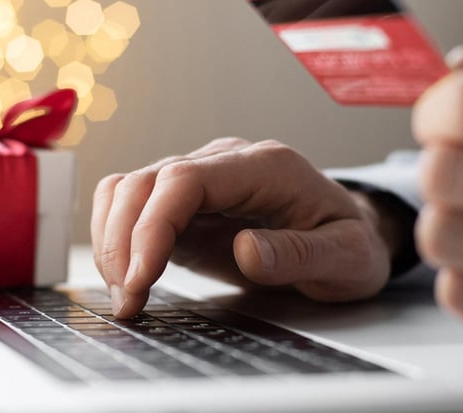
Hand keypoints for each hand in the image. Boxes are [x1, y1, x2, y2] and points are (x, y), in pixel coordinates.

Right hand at [92, 138, 394, 317]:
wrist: (349, 233)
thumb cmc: (350, 242)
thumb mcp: (347, 257)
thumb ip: (301, 254)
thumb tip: (246, 250)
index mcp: (265, 167)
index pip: (186, 179)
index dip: (152, 226)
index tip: (141, 278)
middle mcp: (226, 162)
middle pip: (146, 180)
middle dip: (123, 241)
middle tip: (128, 301)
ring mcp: (201, 178)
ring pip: (129, 187)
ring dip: (112, 240)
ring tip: (126, 295)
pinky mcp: (185, 202)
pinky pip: (133, 204)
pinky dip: (116, 237)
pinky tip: (127, 277)